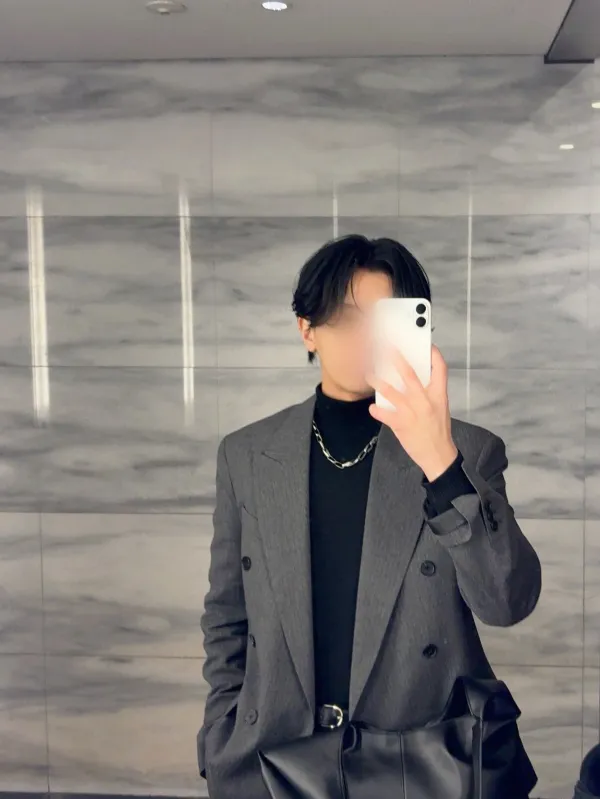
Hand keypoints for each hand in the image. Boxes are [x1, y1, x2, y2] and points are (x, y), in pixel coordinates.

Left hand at [367, 345, 457, 480]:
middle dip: (397, 360)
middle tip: (387, 349)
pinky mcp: (401, 424)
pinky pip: (384, 414)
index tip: (426, 345)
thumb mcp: (440, 407)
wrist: (438, 455)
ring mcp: (412, 412)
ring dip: (378, 382)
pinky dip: (376, 410)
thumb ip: (428, 393)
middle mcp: (425, 401)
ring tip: (370, 376)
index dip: (434, 354)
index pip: (440, 369)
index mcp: (438, 395)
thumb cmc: (438, 430)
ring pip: (391, 392)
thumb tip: (410, 378)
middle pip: (410, 375)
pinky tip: (372, 407)